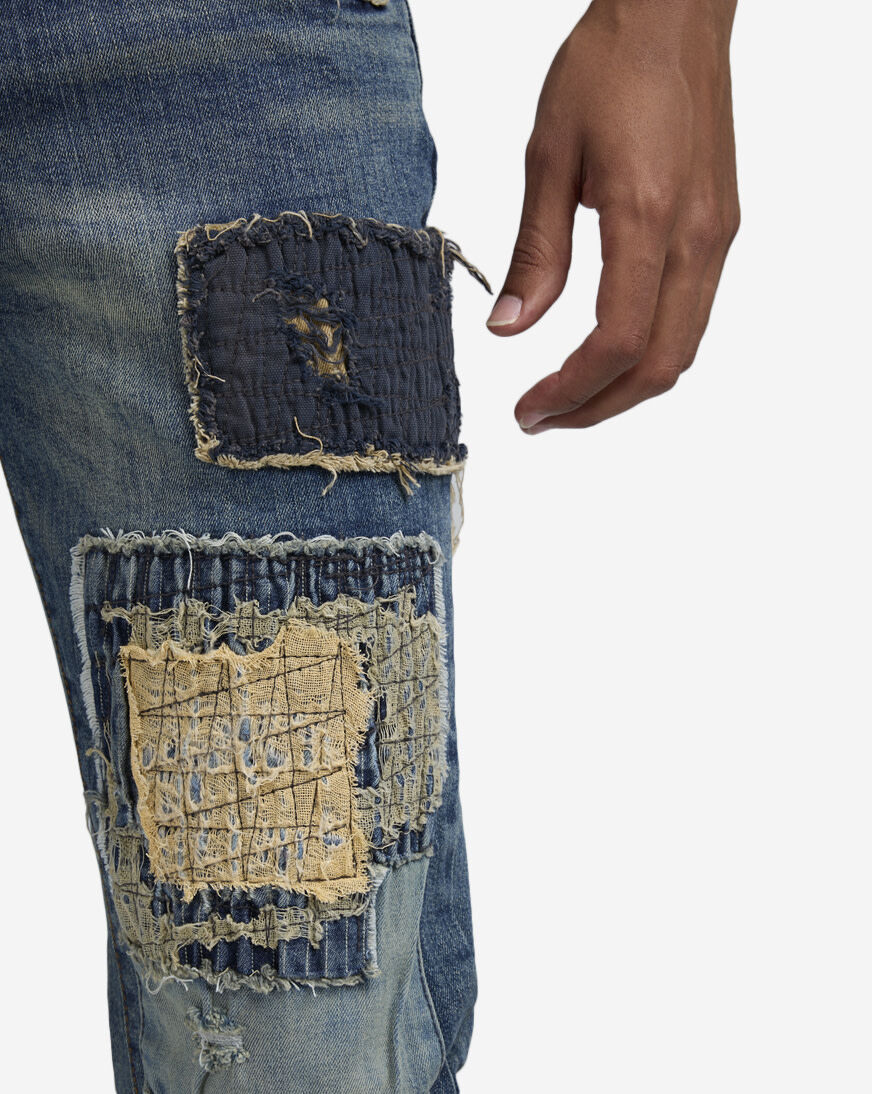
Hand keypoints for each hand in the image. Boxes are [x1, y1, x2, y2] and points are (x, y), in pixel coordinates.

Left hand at [488, 0, 739, 431]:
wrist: (673, 13)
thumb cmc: (609, 65)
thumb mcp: (548, 156)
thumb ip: (535, 253)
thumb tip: (508, 329)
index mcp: (649, 215)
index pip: (618, 340)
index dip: (571, 390)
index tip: (529, 411)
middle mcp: (698, 235)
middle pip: (660, 365)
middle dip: (598, 407)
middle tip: (542, 419)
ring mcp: (717, 235)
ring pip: (682, 349)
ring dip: (625, 387)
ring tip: (569, 396)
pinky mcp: (720, 229)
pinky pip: (692, 316)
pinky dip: (649, 353)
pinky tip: (607, 352)